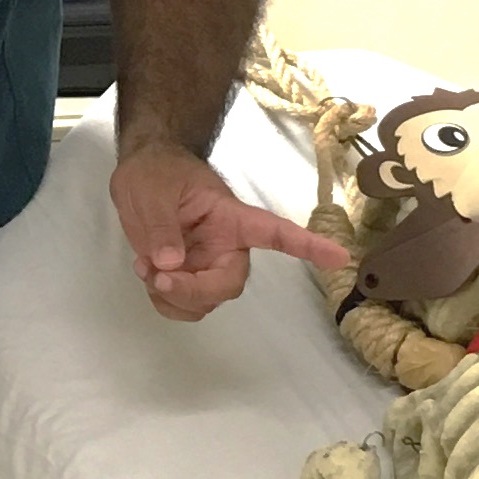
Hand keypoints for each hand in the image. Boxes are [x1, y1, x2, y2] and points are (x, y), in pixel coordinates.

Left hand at [109, 132, 353, 323]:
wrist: (139, 175)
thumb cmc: (155, 172)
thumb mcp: (152, 190)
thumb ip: (161, 224)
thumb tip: (169, 263)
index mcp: (232, 218)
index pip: (276, 232)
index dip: (307, 246)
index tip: (339, 257)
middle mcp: (228, 246)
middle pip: (229, 284)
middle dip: (195, 290)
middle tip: (158, 277)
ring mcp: (208, 264)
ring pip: (205, 302)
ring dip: (173, 297)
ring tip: (145, 267)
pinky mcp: (190, 277)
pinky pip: (185, 305)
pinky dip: (164, 301)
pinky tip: (148, 274)